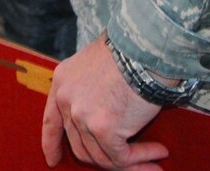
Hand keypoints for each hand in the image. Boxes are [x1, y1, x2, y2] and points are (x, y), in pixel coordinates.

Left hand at [42, 36, 170, 168]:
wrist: (144, 50)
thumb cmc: (129, 53)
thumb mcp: (96, 66)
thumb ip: (90, 90)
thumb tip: (105, 119)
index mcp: (62, 82)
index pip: (51, 121)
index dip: (51, 144)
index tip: (52, 160)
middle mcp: (67, 99)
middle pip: (79, 145)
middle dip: (105, 160)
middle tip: (131, 163)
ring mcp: (82, 115)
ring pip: (101, 156)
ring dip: (130, 163)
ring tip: (154, 162)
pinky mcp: (103, 129)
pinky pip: (121, 157)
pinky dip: (141, 160)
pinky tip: (159, 152)